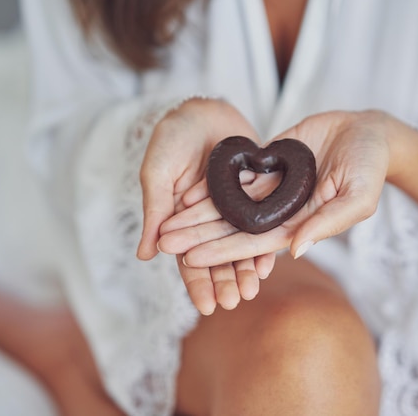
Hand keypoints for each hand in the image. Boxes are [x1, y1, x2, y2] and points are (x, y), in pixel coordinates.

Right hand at [136, 97, 273, 314]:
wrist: (203, 110)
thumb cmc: (173, 140)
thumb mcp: (159, 175)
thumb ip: (156, 213)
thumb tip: (145, 256)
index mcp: (182, 221)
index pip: (189, 259)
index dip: (197, 284)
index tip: (206, 307)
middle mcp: (210, 221)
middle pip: (218, 258)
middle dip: (225, 282)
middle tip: (235, 302)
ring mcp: (233, 210)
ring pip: (240, 246)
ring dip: (245, 268)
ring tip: (252, 290)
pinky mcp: (256, 195)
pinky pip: (261, 222)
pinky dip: (264, 240)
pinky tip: (272, 260)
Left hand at [158, 110, 393, 267]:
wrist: (367, 131)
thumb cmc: (370, 166)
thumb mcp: (358, 197)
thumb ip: (327, 223)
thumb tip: (296, 250)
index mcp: (301, 224)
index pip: (255, 243)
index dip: (223, 250)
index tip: (192, 258)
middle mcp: (281, 211)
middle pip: (234, 227)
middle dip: (199, 236)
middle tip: (165, 243)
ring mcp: (273, 188)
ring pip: (229, 205)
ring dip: (198, 214)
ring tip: (166, 222)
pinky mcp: (268, 165)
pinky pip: (235, 177)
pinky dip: (212, 186)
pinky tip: (186, 194)